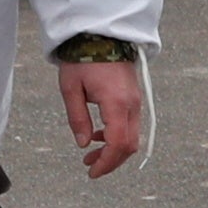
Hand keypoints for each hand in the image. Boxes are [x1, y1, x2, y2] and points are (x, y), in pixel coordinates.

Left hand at [55, 58, 146, 176]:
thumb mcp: (71, 89)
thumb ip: (78, 118)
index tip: (92, 173)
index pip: (118, 144)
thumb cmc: (83, 58)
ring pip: (132, 136)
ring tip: (90, 155)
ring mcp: (136, 100)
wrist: (100, 34)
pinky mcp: (135, 96)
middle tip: (89, 167)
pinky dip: (117, 136)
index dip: (106, 163)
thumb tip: (84, 144)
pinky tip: (99, 135)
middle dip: (111, 161)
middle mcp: (132, 104)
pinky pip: (131, 124)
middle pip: (129, 145)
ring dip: (113, 149)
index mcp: (117, 103)